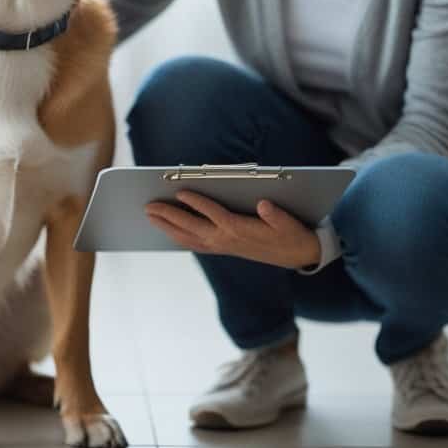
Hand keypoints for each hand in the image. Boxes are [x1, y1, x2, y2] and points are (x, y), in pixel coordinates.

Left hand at [145, 191, 321, 268]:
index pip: (214, 214)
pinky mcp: (224, 248)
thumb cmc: (291, 235)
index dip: (197, 203)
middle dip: (169, 216)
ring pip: (189, 238)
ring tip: (150, 217)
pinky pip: (196, 244)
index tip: (180, 192)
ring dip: (168, 228)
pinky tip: (169, 231)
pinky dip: (180, 237)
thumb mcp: (288, 224)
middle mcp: (226, 240)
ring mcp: (223, 246)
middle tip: (148, 206)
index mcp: (240, 230)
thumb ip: (276, 215)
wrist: (298, 255)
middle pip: (192, 227)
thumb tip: (264, 204)